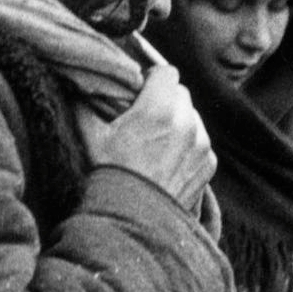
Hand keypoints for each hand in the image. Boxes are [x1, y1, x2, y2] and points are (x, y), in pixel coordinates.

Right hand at [78, 63, 215, 210]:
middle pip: (181, 94)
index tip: (142, 89)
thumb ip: (88, 103)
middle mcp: (187, 123)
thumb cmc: (108, 175)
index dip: (152, 78)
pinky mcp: (208, 163)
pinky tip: (167, 161)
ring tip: (156, 143)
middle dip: (164, 99)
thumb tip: (84, 84)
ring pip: (193, 117)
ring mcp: (202, 144)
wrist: (132, 219)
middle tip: (145, 116)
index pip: (167, 71)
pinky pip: (200, 142)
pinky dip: (188, 145)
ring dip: (178, 122)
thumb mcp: (91, 136)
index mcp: (158, 110)